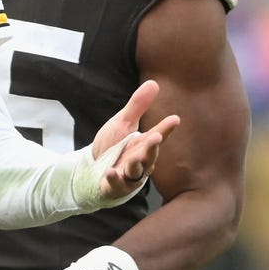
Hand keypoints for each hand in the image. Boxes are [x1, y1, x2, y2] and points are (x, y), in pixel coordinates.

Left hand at [92, 80, 179, 199]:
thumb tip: (154, 83)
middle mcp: (140, 161)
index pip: (157, 136)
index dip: (165, 128)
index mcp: (142, 145)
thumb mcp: (122, 123)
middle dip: (152, 148)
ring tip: (134, 157)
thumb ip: (137, 106)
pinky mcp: (115, 186)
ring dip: (136, 164)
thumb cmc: (113, 146)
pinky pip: (116, 184)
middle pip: (149, 155)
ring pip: (136, 172)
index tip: (175, 119)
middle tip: (155, 137)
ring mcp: (128, 175)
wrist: (94, 169)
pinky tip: (111, 172)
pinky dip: (114, 179)